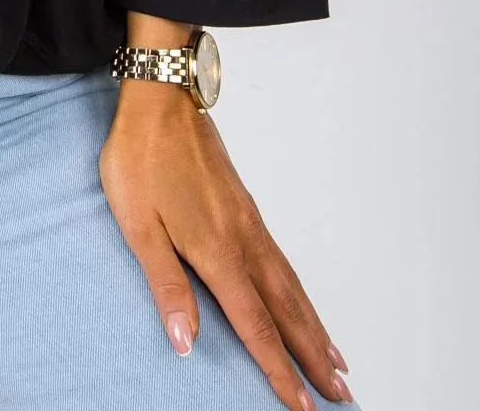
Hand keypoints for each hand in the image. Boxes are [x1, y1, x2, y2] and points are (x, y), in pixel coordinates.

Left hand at [99, 85, 351, 409]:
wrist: (160, 99)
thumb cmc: (140, 159)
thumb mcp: (138, 225)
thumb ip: (165, 285)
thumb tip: (186, 343)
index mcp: (217, 252)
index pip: (255, 326)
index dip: (278, 369)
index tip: (301, 406)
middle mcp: (243, 240)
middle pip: (286, 312)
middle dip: (312, 358)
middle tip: (342, 396)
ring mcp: (248, 222)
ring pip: (290, 287)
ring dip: (314, 327)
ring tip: (337, 361)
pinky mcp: (245, 206)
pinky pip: (282, 262)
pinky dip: (300, 292)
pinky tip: (300, 300)